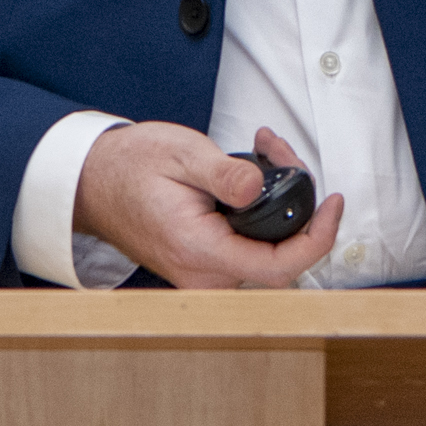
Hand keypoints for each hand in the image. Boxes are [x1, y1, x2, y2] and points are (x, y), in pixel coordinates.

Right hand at [70, 122, 344, 288]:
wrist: (93, 183)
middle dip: (298, 203)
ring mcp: (205, 274)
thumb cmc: (129, 167)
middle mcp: (204, 274)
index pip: (278, 267)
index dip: (317, 239)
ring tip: (267, 151)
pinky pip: (251, 247)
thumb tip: (258, 188)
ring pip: (269, 250)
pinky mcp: (206, 265)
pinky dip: (264, 211)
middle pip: (281, 256)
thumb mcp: (180, 155)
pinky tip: (253, 173)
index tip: (333, 203)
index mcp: (199, 250)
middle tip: (280, 152)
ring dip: (281, 202)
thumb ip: (223, 174)